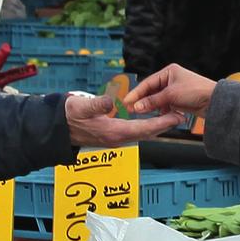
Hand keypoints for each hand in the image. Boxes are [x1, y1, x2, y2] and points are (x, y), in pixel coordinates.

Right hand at [65, 94, 181, 147]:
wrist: (58, 128)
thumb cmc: (70, 116)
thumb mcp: (82, 106)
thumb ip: (97, 104)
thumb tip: (110, 101)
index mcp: (114, 132)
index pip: (144, 128)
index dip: (162, 123)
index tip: (176, 117)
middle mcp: (118, 139)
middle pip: (147, 133)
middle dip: (164, 125)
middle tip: (181, 116)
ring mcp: (116, 139)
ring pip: (142, 133)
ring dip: (157, 126)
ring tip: (171, 116)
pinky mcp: (113, 136)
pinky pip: (135, 132)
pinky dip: (146, 126)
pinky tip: (151, 119)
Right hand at [124, 64, 216, 115]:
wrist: (215, 102)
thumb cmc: (196, 91)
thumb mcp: (171, 95)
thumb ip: (152, 101)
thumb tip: (137, 107)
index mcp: (169, 71)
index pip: (147, 83)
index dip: (136, 93)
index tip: (126, 102)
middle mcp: (171, 79)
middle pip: (152, 91)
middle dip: (142, 101)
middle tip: (131, 109)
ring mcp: (175, 90)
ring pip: (158, 99)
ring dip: (151, 106)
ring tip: (143, 113)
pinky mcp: (179, 100)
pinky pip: (165, 105)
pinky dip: (161, 110)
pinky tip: (159, 115)